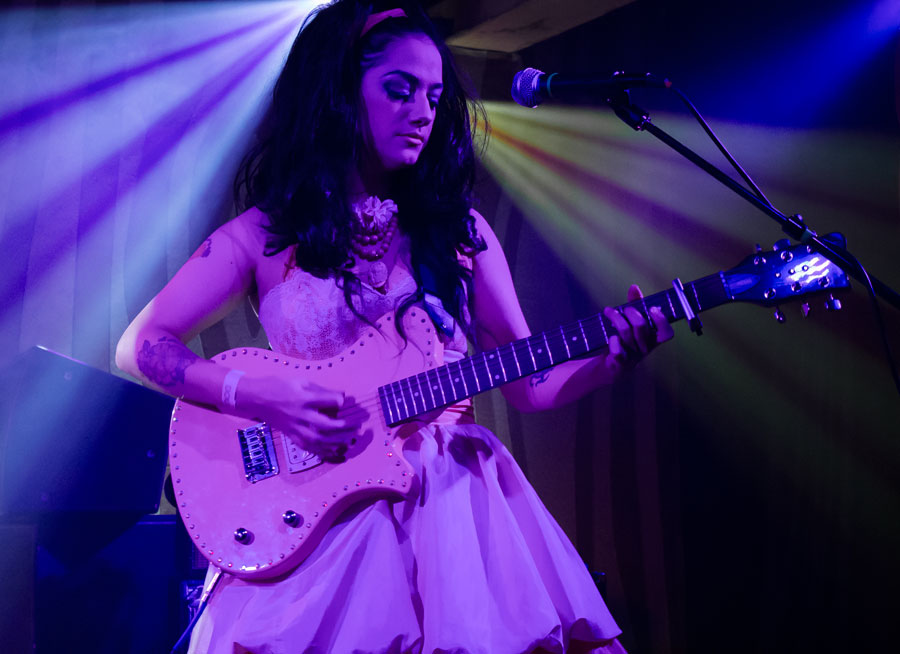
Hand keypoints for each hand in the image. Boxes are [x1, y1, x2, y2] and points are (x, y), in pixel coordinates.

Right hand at [238, 374, 361, 459]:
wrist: (256, 399)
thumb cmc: (279, 386)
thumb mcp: (301, 381)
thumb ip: (322, 390)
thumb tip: (342, 395)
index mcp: (303, 398)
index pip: (327, 402)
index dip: (339, 402)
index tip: (345, 402)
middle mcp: (300, 415)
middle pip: (325, 425)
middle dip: (344, 427)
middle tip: (357, 426)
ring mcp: (295, 428)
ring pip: (319, 440)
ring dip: (337, 442)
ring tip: (350, 440)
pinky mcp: (292, 437)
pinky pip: (310, 448)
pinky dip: (324, 452)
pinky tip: (336, 451)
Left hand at [602, 284, 673, 374]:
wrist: (605, 366)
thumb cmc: (621, 341)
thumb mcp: (628, 323)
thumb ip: (634, 306)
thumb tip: (634, 287)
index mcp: (652, 340)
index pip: (667, 334)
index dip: (662, 321)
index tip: (652, 308)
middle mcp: (644, 349)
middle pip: (641, 327)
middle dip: (631, 312)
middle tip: (624, 309)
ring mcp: (632, 358)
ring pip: (626, 333)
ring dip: (616, 318)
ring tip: (609, 311)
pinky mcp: (619, 365)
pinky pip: (617, 351)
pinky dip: (612, 341)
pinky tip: (610, 337)